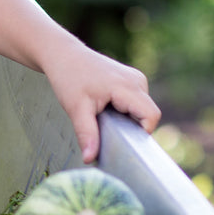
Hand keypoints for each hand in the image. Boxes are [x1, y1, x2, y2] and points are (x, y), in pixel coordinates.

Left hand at [44, 46, 161, 163]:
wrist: (62, 55)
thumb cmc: (68, 78)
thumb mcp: (75, 108)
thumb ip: (86, 133)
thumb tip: (89, 159)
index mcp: (128, 86)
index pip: (151, 116)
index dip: (141, 132)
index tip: (121, 139)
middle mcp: (137, 80)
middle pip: (148, 114)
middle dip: (132, 127)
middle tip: (107, 129)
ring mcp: (136, 78)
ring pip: (143, 109)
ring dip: (128, 118)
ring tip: (103, 115)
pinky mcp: (132, 79)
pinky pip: (137, 101)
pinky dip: (125, 110)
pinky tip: (106, 108)